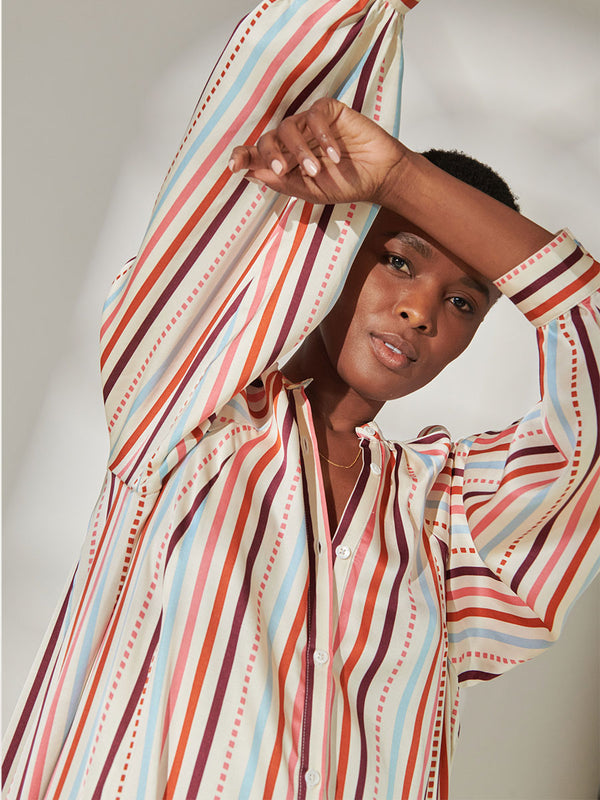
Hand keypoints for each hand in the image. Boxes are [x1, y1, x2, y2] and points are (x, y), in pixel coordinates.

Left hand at [228, 97, 407, 206]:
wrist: (378, 177)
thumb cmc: (345, 185)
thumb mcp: (309, 191)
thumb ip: (281, 182)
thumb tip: (250, 173)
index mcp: (286, 161)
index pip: (257, 154)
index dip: (242, 156)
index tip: (233, 166)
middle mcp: (294, 141)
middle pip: (267, 138)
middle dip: (269, 154)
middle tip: (280, 170)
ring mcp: (310, 125)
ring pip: (288, 127)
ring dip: (299, 151)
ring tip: (316, 170)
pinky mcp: (329, 111)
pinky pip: (315, 116)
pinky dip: (323, 137)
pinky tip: (335, 156)